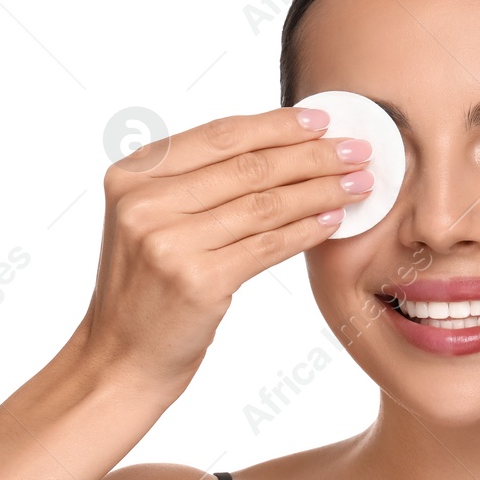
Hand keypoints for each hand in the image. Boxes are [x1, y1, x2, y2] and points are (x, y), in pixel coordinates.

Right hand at [79, 107, 373, 394]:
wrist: (120, 358)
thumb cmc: (147, 288)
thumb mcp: (150, 221)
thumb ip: (194, 182)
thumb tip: (279, 144)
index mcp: (132, 174)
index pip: (219, 135)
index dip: (277, 125)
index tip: (322, 121)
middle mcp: (144, 202)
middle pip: (248, 166)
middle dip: (312, 155)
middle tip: (357, 150)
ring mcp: (167, 242)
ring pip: (264, 204)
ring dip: (320, 190)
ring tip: (358, 184)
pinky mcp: (197, 281)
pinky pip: (267, 245)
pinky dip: (306, 230)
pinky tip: (334, 220)